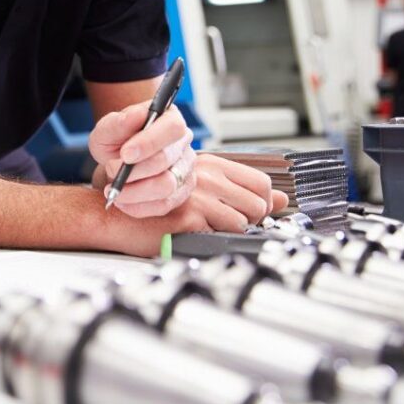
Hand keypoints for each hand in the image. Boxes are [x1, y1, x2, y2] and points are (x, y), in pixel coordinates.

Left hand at [89, 103, 194, 216]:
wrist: (117, 162)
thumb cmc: (115, 141)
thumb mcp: (107, 129)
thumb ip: (117, 123)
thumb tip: (135, 116)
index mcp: (170, 118)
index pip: (172, 127)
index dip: (149, 142)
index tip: (125, 154)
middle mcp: (182, 143)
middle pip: (166, 160)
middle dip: (134, 169)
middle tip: (111, 170)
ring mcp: (185, 170)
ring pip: (166, 186)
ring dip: (134, 191)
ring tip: (114, 188)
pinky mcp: (180, 193)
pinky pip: (163, 205)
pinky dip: (138, 206)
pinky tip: (121, 201)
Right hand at [167, 155, 287, 231]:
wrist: (122, 213)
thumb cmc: (157, 200)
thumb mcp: (202, 186)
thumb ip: (241, 190)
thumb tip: (281, 199)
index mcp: (212, 164)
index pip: (261, 182)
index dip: (263, 203)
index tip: (251, 212)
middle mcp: (207, 176)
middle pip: (258, 205)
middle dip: (250, 221)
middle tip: (227, 223)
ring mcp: (199, 196)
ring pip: (242, 223)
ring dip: (229, 231)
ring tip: (207, 227)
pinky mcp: (189, 217)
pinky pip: (221, 235)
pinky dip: (211, 238)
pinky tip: (194, 232)